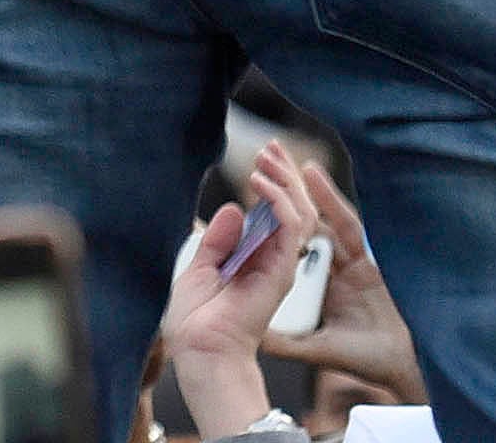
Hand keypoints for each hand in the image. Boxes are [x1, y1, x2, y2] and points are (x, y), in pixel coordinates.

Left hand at [160, 142, 324, 438]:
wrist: (200, 349)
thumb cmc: (197, 319)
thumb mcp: (200, 267)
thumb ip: (218, 240)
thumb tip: (236, 208)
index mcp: (254, 260)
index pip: (273, 215)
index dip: (272, 184)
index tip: (263, 154)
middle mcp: (272, 262)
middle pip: (292, 210)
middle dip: (285, 175)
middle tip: (273, 146)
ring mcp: (279, 266)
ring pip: (298, 214)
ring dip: (284, 181)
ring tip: (268, 155)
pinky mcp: (279, 272)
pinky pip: (288, 229)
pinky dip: (277, 202)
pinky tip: (259, 183)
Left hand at [241, 148, 421, 411]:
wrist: (408, 371)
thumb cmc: (370, 363)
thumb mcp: (317, 348)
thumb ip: (286, 341)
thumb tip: (250, 336)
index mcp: (318, 282)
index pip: (289, 240)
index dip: (269, 213)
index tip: (248, 187)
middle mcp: (334, 265)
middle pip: (303, 218)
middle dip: (283, 186)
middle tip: (260, 155)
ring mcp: (353, 260)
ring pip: (319, 214)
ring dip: (296, 185)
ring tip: (275, 155)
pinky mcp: (371, 259)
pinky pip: (345, 223)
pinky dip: (328, 198)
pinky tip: (309, 174)